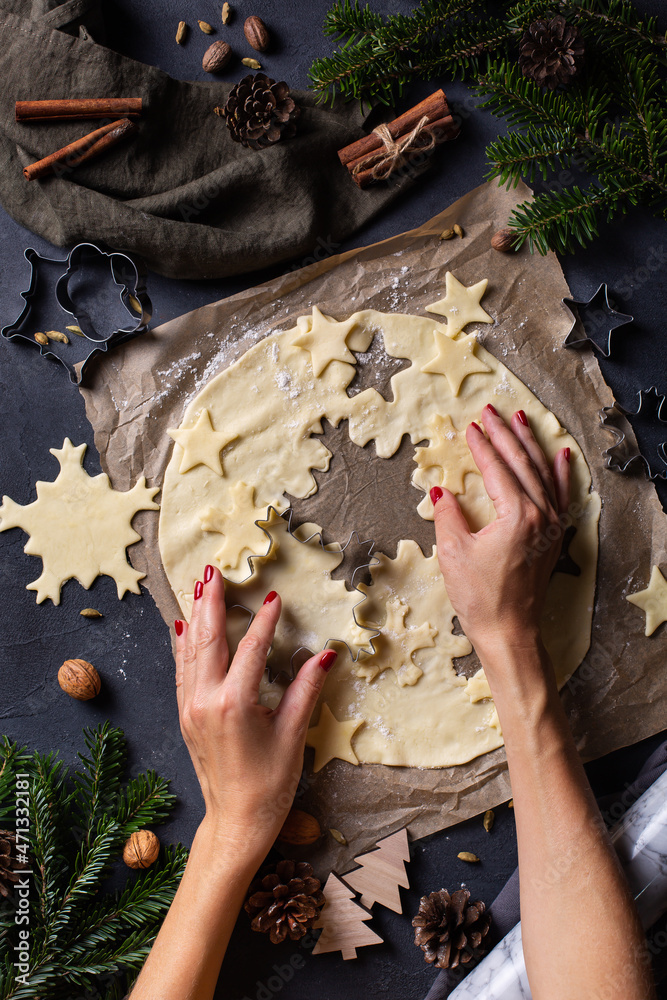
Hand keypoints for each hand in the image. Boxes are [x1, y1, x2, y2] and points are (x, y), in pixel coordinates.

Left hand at [174, 567, 334, 857]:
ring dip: (196, 617)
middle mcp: (205, 701)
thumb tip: (326, 654)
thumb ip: (306, 690)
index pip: (251, 649)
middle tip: (213, 571)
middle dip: (211, 602)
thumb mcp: (293, 736)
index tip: (274, 596)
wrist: (235, 822)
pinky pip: (181, 670)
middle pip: (208, 639)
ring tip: (199, 588)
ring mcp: (190, 708)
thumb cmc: (268, 785)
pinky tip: (182, 628)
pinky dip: (182, 645)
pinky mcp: (186, 716)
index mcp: (233, 704)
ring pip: (190, 651)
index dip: (265, 621)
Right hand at [431, 405, 569, 662]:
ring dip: (530, 445)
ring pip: (543, 473)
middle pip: (523, 464)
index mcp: (517, 516)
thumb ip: (448, 516)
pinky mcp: (554, 538)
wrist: (510, 633)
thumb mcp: (454, 554)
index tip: (470, 427)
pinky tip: (560, 456)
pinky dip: (560, 473)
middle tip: (492, 412)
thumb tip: (442, 492)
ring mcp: (551, 526)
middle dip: (506, 435)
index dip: (482, 446)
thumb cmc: (481, 598)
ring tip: (521, 421)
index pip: (498, 469)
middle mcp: (541, 516)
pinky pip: (560, 495)